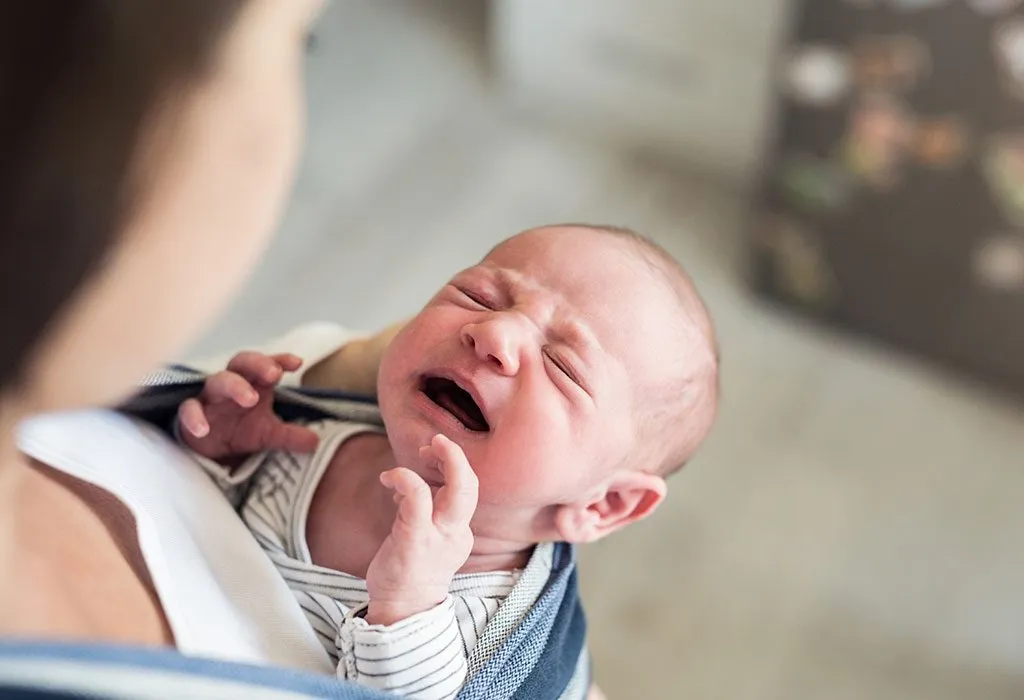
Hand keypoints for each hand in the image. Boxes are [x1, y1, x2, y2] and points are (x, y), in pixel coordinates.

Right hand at [178, 351, 318, 461]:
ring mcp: (210, 398)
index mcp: (253, 384)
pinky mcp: (190, 414)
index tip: (297, 363)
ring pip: (217, 381)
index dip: (280, 360)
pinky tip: (203, 429)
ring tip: (251, 399)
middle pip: (241, 363)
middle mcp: (232, 385)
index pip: (267, 365)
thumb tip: (315, 442)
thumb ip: (291, 436)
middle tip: (274, 374)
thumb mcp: (269, 434)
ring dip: (234, 386)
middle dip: (258, 364)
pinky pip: (189, 409)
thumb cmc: (241, 429)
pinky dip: (194, 417)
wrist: (210, 449)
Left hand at [364, 434, 477, 624]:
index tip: (431, 456)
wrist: (401, 610)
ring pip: (455, 490)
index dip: (452, 466)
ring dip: (441, 460)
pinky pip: (418, 498)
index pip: (466, 489)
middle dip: (457, 457)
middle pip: (471, 487)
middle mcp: (455, 532)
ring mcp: (437, 537)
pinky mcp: (415, 541)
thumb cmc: (409, 571)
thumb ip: (423, 509)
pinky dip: (405, 478)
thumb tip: (409, 481)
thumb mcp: (424, 536)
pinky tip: (389, 478)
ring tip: (416, 456)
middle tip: (438, 439)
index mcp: (458, 531)